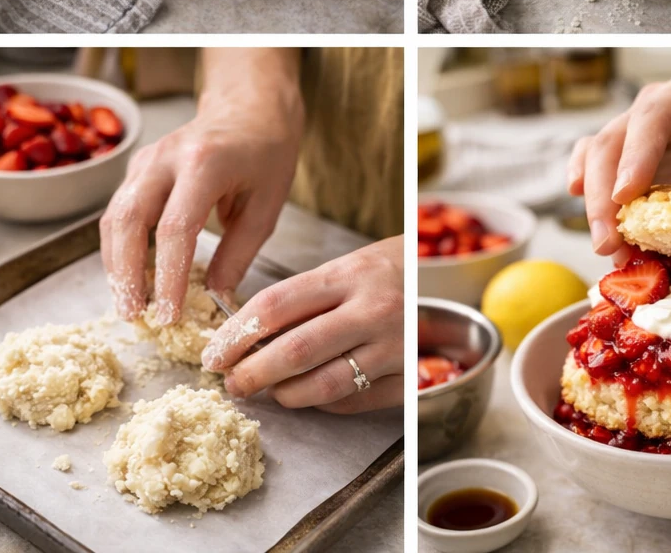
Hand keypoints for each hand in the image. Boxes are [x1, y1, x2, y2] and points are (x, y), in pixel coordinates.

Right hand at [99, 49, 303, 321]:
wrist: (251, 108)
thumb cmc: (266, 154)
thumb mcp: (266, 205)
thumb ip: (238, 253)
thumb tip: (214, 298)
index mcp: (205, 163)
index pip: (175, 229)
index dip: (168, 277)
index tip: (168, 316)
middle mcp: (167, 157)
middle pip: (127, 220)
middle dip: (125, 274)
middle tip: (133, 315)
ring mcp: (147, 159)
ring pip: (114, 216)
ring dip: (116, 264)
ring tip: (130, 304)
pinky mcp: (138, 167)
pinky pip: (119, 211)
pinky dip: (120, 247)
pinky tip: (131, 276)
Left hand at [201, 236, 403, 412]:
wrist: (457, 273)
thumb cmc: (390, 267)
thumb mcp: (347, 265)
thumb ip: (304, 297)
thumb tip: (248, 333)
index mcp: (350, 274)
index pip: (276, 306)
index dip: (235, 334)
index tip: (213, 353)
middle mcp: (373, 309)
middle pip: (295, 351)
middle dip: (252, 374)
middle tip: (232, 383)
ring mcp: (394, 346)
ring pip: (323, 386)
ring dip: (285, 396)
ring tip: (268, 392)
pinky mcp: (410, 377)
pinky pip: (355, 402)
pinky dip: (323, 405)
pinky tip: (308, 396)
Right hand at [567, 68, 670, 257]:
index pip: (655, 116)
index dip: (636, 155)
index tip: (624, 198)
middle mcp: (658, 102)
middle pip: (615, 139)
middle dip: (604, 194)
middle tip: (609, 244)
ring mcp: (637, 125)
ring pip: (597, 152)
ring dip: (594, 201)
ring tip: (607, 247)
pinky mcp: (628, 149)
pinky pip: (593, 158)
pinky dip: (586, 183)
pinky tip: (584, 211)